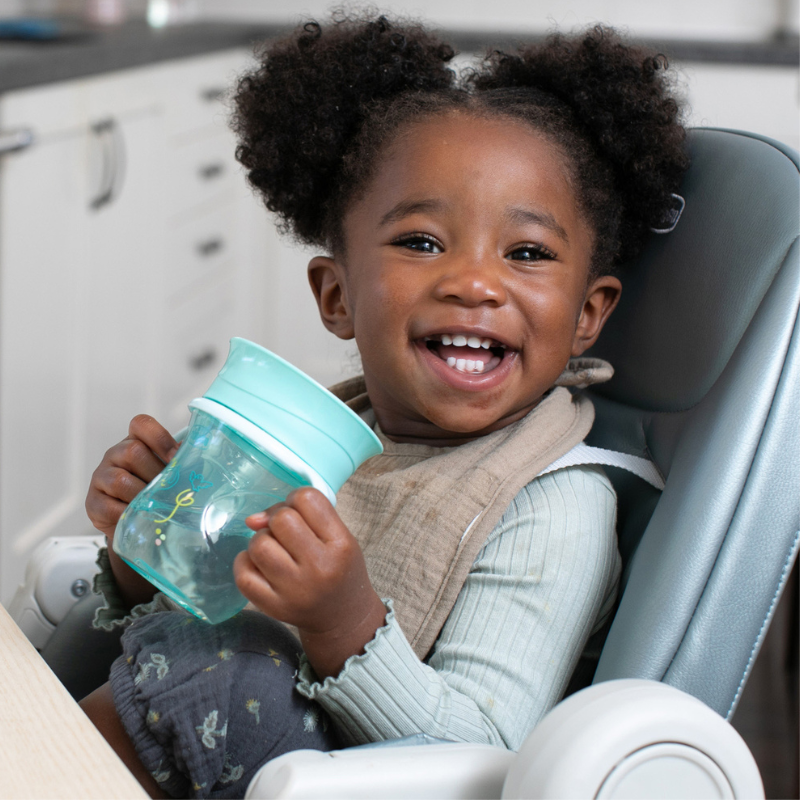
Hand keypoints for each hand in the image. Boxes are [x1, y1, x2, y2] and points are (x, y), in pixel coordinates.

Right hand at [86, 414, 178, 606]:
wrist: (136, 524)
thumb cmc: (159, 493)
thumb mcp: (172, 475)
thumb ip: (185, 464)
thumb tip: (216, 460)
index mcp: (136, 441)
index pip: (141, 424)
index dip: (159, 437)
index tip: (175, 457)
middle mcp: (115, 454)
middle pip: (132, 452)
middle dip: (156, 473)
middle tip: (171, 491)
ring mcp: (101, 477)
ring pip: (120, 480)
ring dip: (143, 496)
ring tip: (158, 507)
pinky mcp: (93, 502)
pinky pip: (109, 506)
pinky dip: (128, 515)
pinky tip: (140, 519)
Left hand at [233, 487, 386, 678]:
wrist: (342, 616)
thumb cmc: (339, 568)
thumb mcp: (338, 536)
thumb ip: (303, 516)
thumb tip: (252, 519)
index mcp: (340, 544)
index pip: (307, 499)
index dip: (296, 499)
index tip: (300, 513)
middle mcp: (319, 567)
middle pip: (281, 519)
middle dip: (277, 520)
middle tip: (286, 534)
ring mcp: (295, 590)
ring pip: (259, 544)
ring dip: (261, 540)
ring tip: (274, 550)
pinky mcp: (274, 607)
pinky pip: (243, 574)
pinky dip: (245, 563)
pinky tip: (259, 565)